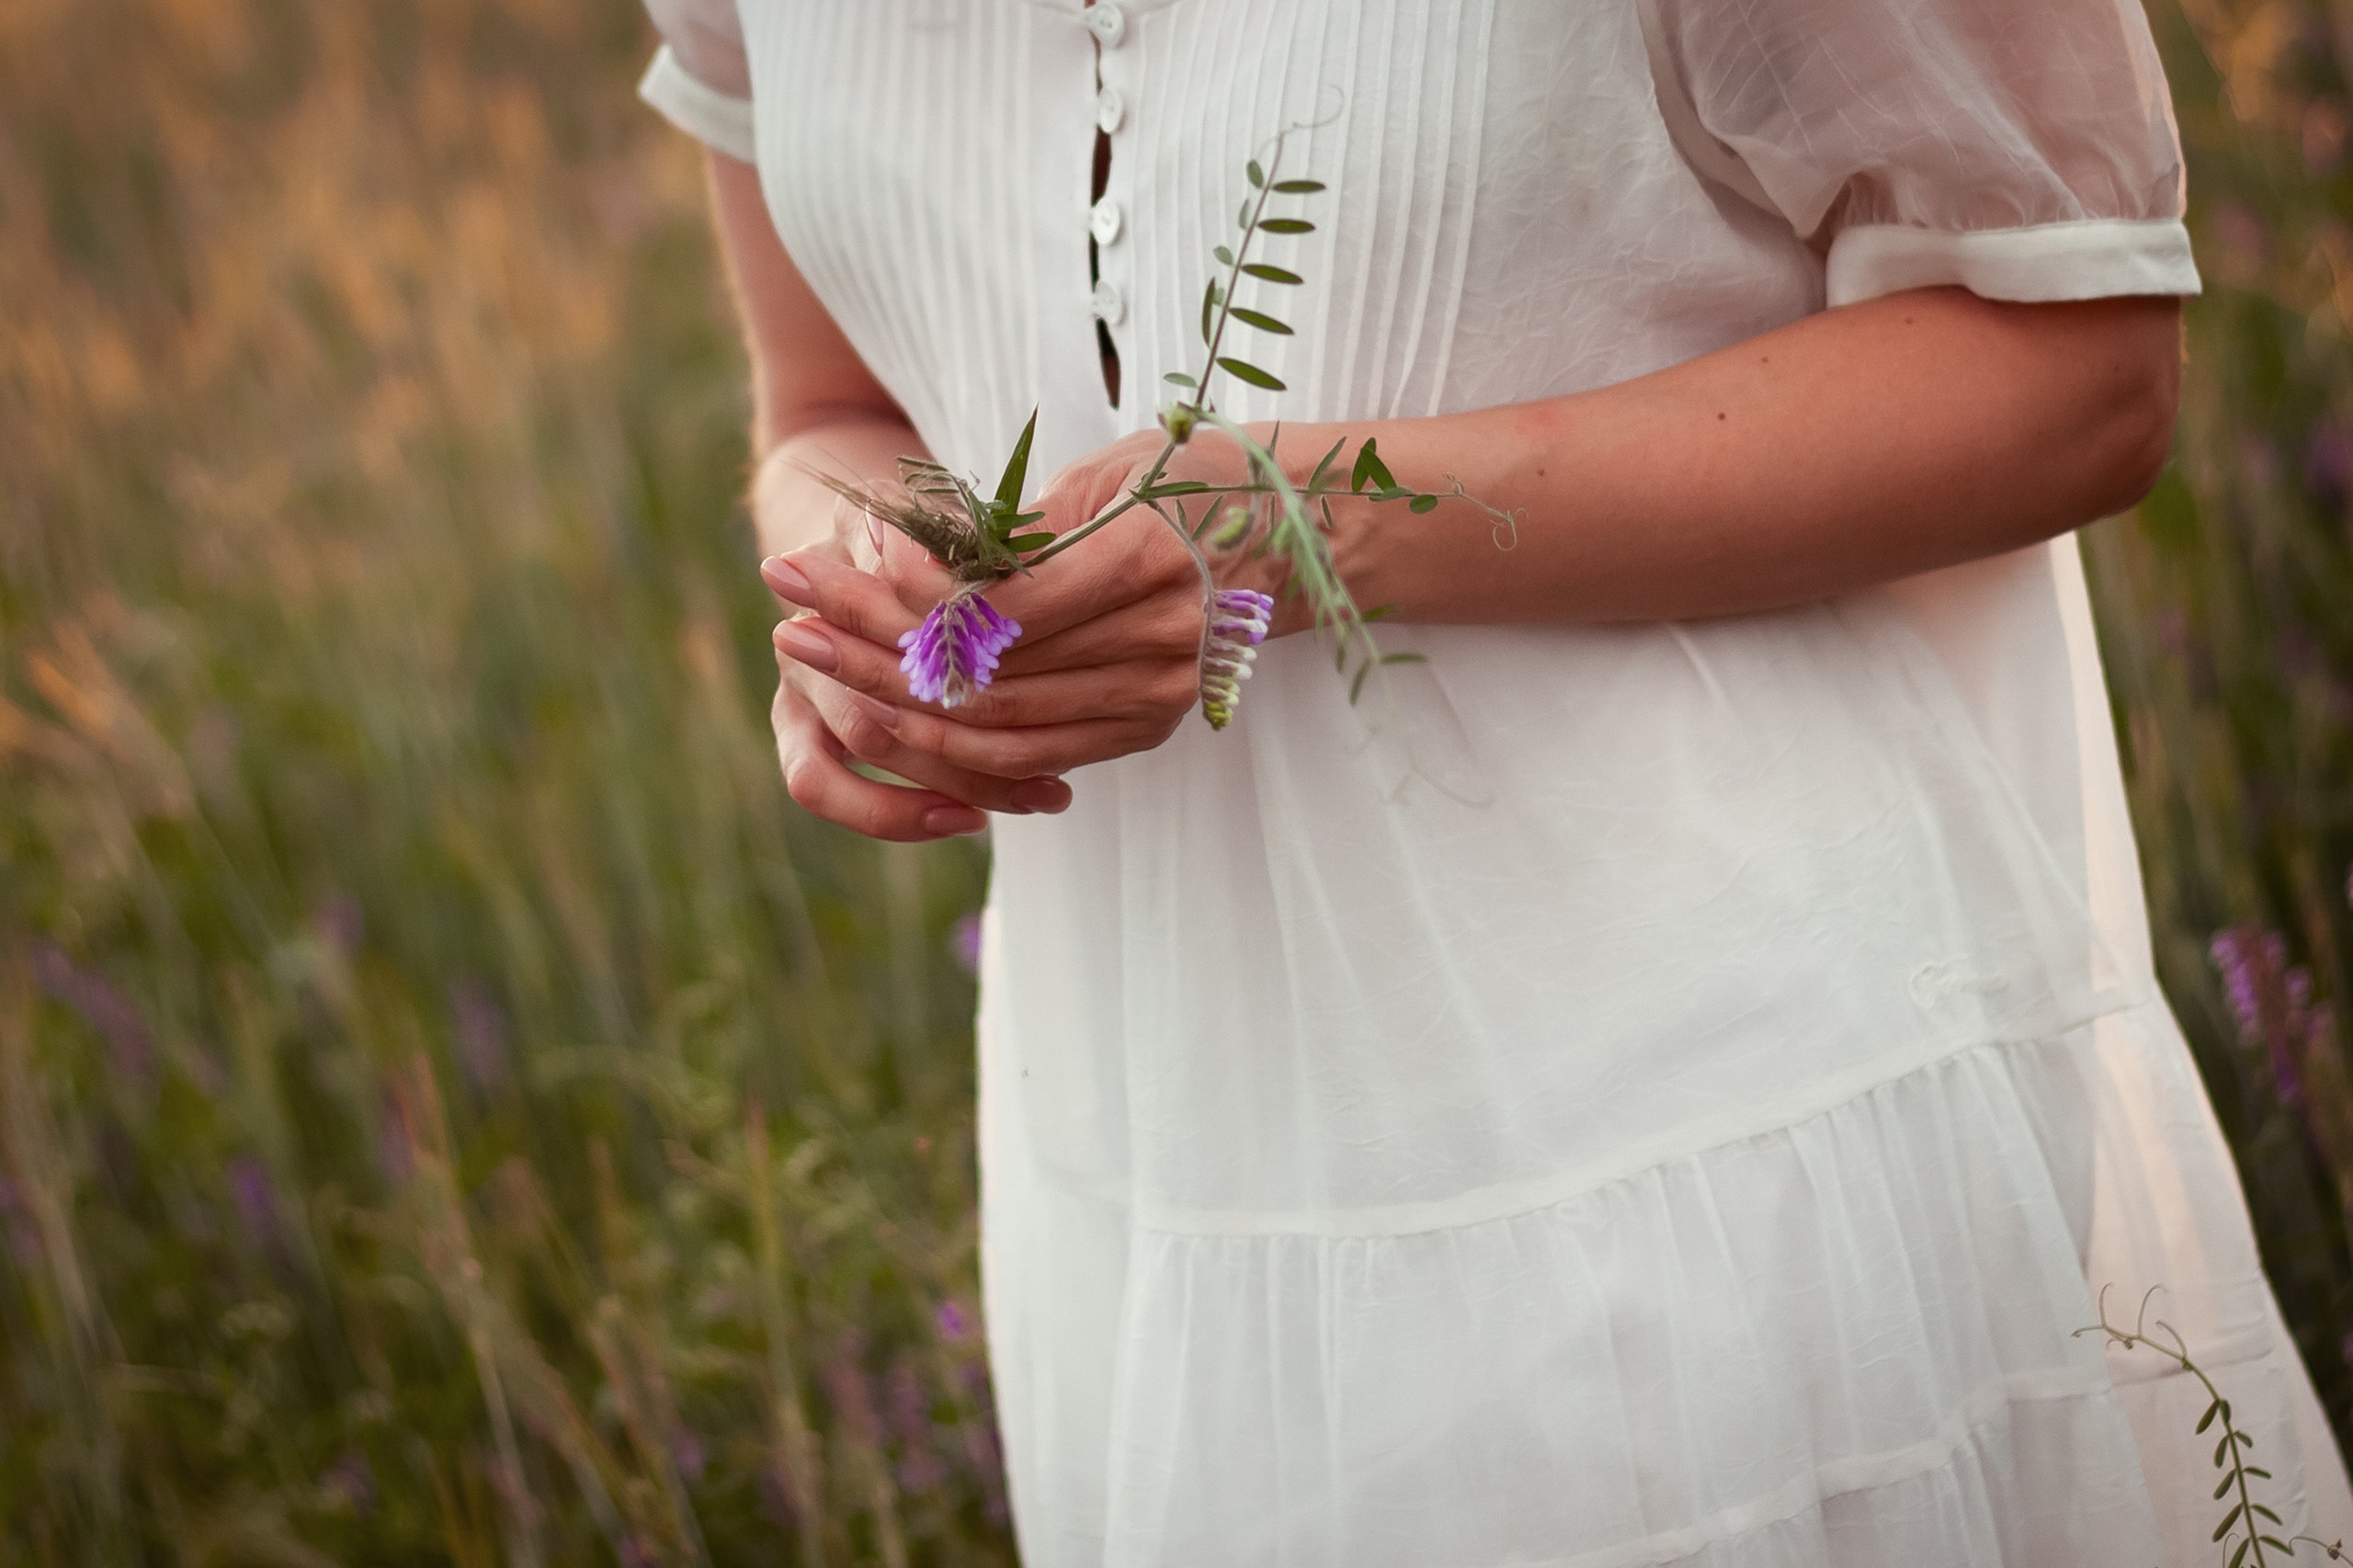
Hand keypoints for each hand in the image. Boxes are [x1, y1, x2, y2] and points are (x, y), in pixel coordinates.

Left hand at [764, 426, 1297, 780]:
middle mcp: (1155, 644)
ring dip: (895, 700)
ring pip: (998, 726)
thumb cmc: (1203, 477)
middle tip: (785, 614)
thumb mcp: (1115, 467)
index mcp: (1145, 563)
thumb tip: (916, 564)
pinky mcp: (1147, 727)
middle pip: (983, 672)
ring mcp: (1156, 697)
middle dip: (870, 647)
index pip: (992, 607)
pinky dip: (956, 742)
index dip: (893, 601)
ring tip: (817, 657)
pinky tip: (889, 712)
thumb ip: (1021, 524)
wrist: (1306, 536)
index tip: (814, 568)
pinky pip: (1033, 754)